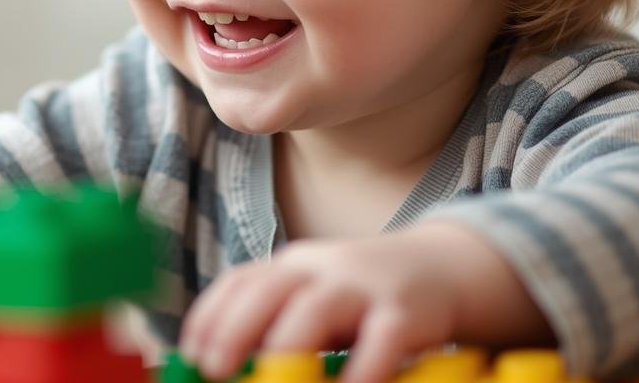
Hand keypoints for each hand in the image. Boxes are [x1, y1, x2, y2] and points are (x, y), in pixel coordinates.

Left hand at [179, 222, 546, 382]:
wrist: (449, 268)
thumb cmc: (366, 299)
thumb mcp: (318, 300)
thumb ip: (276, 325)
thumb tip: (220, 366)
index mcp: (293, 266)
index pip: (239, 282)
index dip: (208, 316)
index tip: (189, 355)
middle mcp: (322, 269)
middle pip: (267, 290)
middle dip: (234, 330)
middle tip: (214, 369)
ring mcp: (365, 286)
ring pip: (315, 310)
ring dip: (286, 350)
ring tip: (271, 382)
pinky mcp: (406, 311)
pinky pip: (380, 342)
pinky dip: (360, 370)